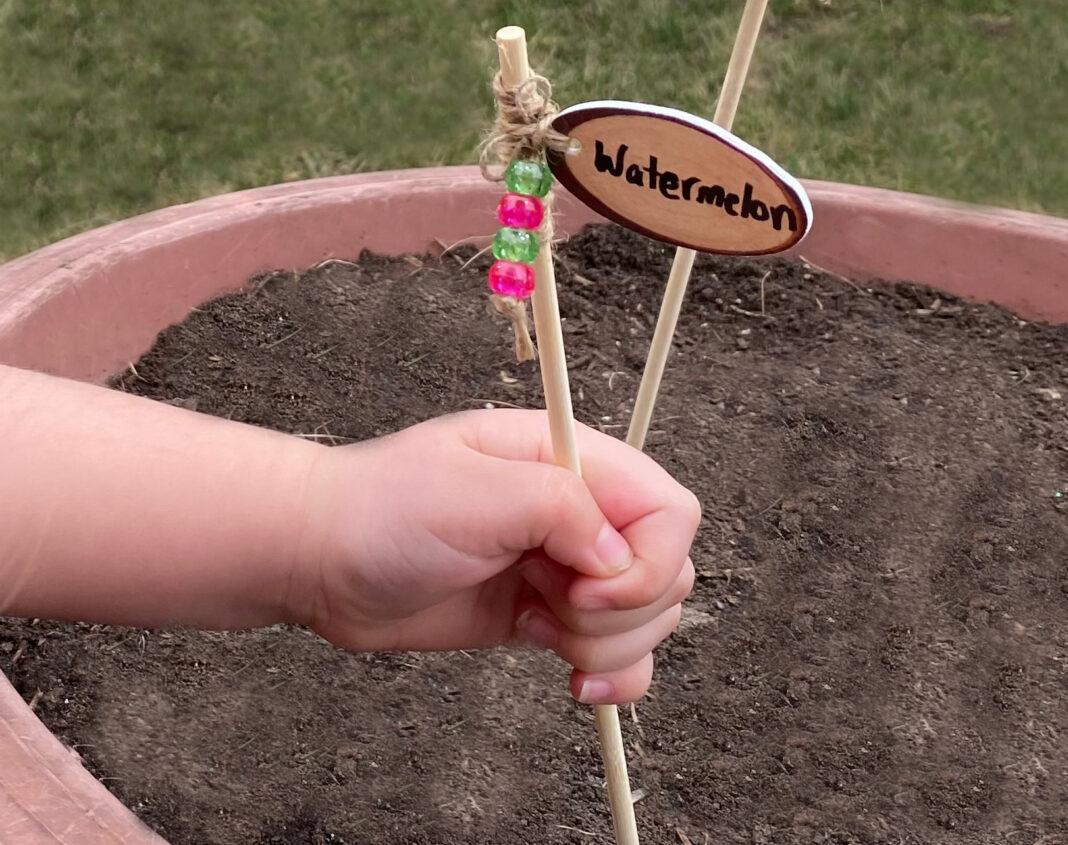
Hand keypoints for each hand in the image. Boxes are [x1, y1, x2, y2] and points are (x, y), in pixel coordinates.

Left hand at [293, 409, 700, 704]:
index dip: (648, 561)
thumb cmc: (382, 509)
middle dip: (621, 611)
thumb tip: (620, 558)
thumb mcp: (471, 490)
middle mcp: (579, 513)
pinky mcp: (545, 615)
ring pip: (649, 619)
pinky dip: (612, 676)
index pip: (670, 511)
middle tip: (546, 601)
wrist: (324, 559)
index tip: (588, 585)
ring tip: (535, 624)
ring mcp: (565, 567)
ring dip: (607, 646)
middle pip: (668, 571)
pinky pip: (616, 654)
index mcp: (573, 462)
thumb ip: (560, 508)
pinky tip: (571, 680)